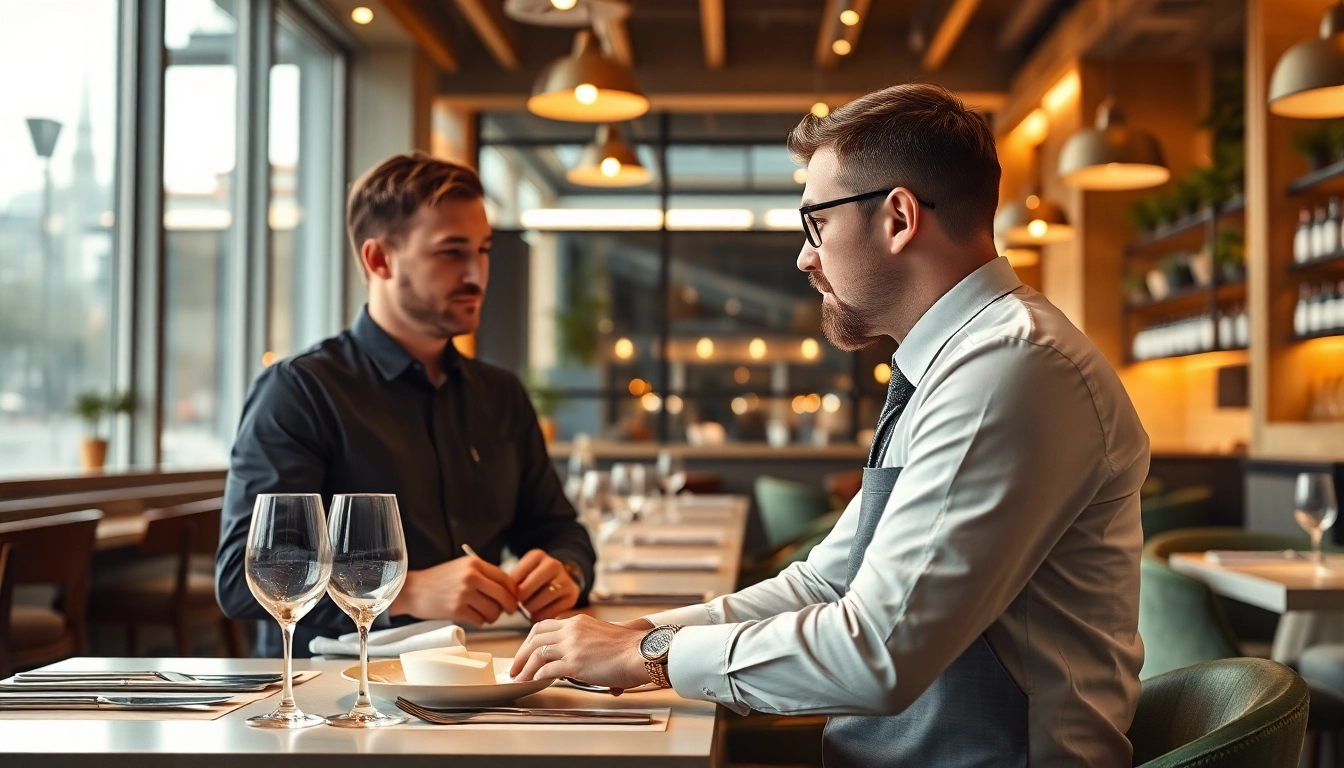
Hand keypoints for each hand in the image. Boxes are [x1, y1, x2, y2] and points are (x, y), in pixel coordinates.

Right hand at [389, 556, 517, 624]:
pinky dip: (479, 621)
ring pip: (494, 611)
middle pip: (504, 596)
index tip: (513, 598)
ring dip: (492, 616)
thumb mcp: (462, 568)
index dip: (513, 592)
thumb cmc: (439, 580)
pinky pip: (480, 620)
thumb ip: (484, 575)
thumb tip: (510, 591)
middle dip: (509, 607)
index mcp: (474, 563)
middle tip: (507, 611)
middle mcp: (471, 576)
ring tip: (482, 612)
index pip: (506, 579)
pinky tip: (470, 615)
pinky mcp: (457, 610)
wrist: (413, 589)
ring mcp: (464, 593)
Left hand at [509, 615, 651, 692]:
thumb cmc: (634, 650)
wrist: (642, 652)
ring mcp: (572, 646)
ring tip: (519, 678)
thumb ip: (605, 657)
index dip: (533, 639)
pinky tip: (535, 681)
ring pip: (537, 653)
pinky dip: (538, 676)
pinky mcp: (575, 663)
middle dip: (522, 652)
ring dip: (524, 667)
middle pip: (535, 636)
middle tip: (516, 665)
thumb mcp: (612, 641)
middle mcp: (572, 630)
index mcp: (579, 622)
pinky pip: (547, 669)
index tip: (528, 650)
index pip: (546, 625)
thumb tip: (612, 683)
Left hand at [510, 549, 580, 620]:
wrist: (558, 583)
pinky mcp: (572, 595)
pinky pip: (553, 610)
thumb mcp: (522, 575)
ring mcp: (565, 579)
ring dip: (532, 608)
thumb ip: (513, 583)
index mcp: (538, 555)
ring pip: (543, 598)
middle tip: (520, 604)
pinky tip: (539, 614)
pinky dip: (542, 616)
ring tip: (529, 610)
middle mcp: (554, 564)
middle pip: (530, 585)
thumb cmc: (533, 581)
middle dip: (521, 598)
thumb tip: (510, 598)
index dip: (512, 589)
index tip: (512, 594)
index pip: (518, 574)